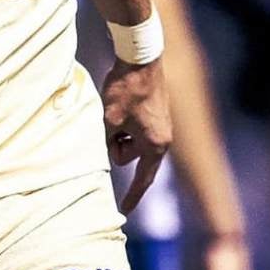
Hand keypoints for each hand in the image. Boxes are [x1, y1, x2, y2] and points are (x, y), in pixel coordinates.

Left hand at [100, 55, 170, 213]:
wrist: (140, 58)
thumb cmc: (126, 89)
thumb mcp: (109, 119)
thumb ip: (107, 142)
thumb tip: (107, 152)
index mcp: (154, 144)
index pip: (142, 179)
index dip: (132, 196)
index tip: (123, 210)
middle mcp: (162, 138)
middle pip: (130, 156)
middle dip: (116, 145)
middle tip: (109, 123)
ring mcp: (161, 125)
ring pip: (131, 141)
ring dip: (119, 132)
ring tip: (115, 110)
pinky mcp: (156, 113)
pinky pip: (136, 129)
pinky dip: (124, 123)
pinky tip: (119, 105)